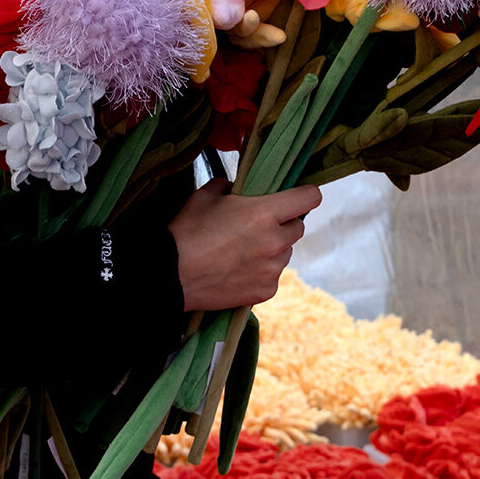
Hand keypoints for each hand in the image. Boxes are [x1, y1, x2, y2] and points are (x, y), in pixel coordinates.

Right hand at [167, 179, 321, 310]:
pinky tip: (239, 270)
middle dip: (283, 224)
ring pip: (286, 253)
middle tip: (258, 226)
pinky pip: (273, 276)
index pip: (309, 198)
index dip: (305, 195)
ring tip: (244, 251)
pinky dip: (262, 272)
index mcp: (264, 213)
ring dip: (273, 249)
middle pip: (298, 227)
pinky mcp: (266, 291)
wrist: (170, 276)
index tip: (299, 197)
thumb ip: (229, 187)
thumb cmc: (186, 232)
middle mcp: (275, 242)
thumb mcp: (205, 195)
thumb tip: (236, 189)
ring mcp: (272, 269)